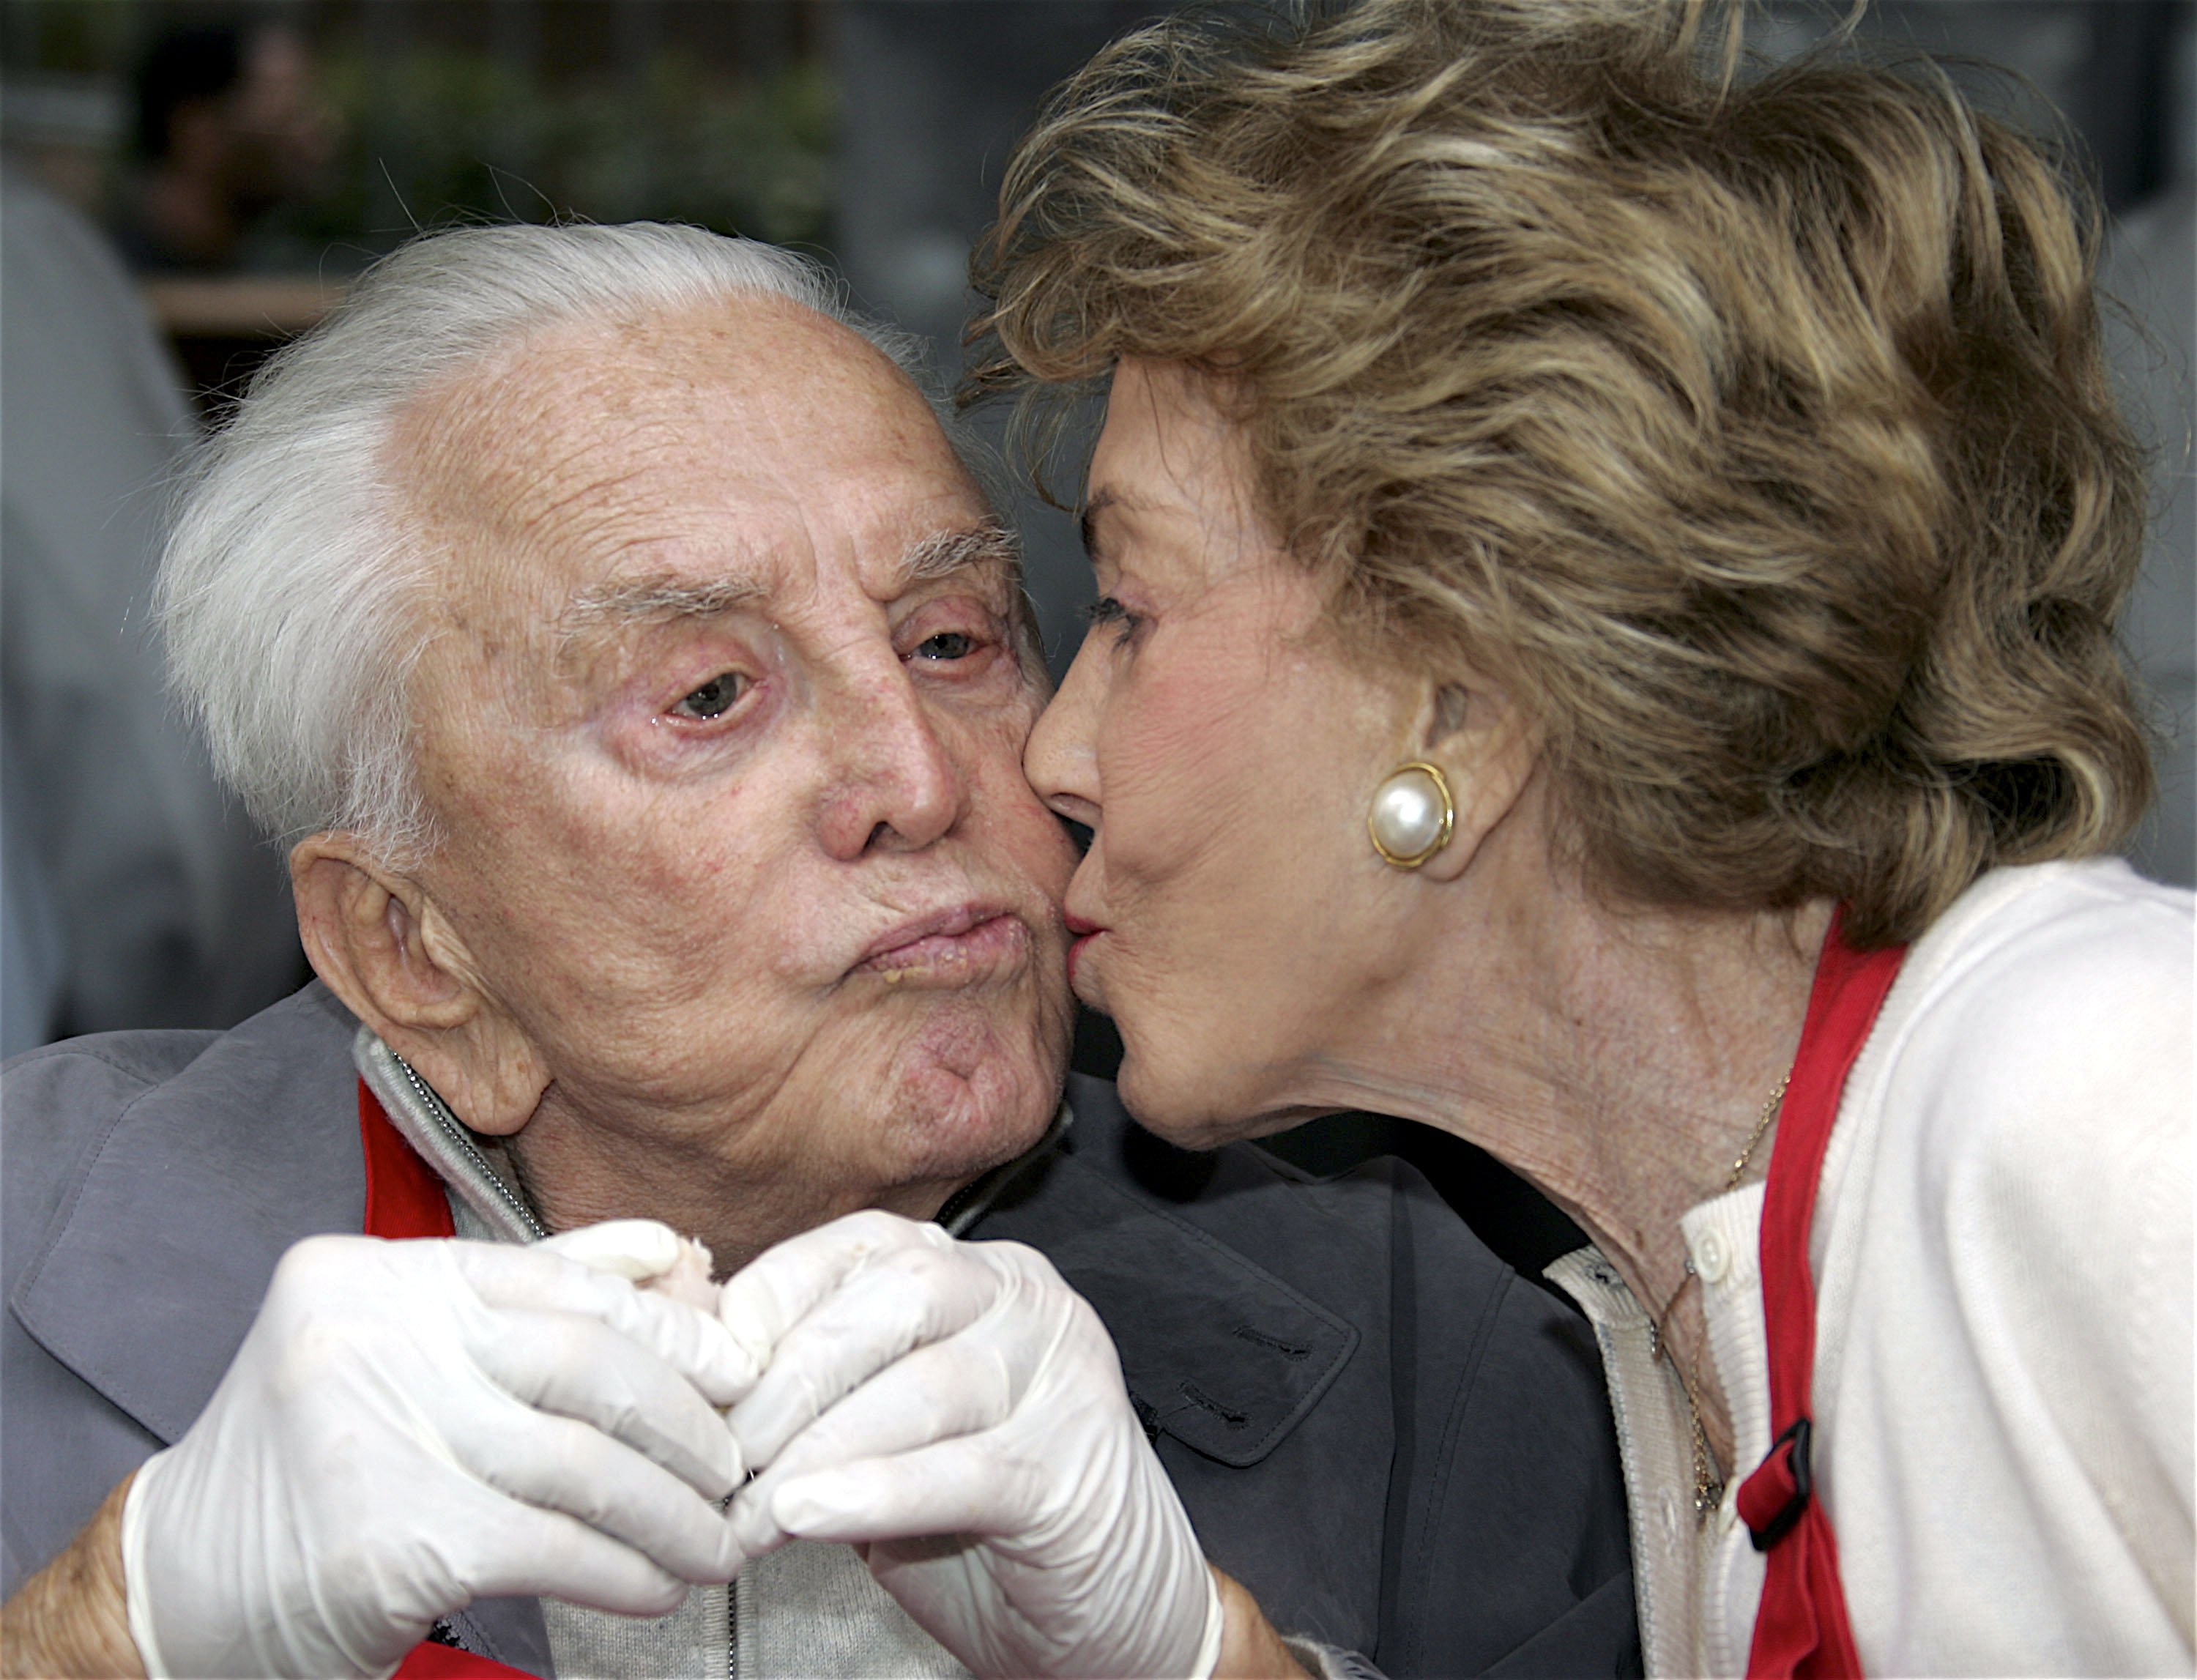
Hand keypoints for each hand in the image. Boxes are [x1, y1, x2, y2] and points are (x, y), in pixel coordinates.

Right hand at [121, 1223, 757, 1678]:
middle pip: (585, 1365)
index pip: (562, 1282)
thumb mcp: (406, 1353)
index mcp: (376, 1274)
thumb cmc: (317, 1467)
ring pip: (582, 1466)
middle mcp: (369, 1337)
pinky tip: (656, 1587)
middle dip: (686, 1422)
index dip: (669, 1327)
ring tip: (715, 1542)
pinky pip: (553, 1548)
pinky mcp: (390, 1543)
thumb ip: (532, 1298)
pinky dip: (624, 1570)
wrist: (176, 1590)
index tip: (738, 1366)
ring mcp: (375, 1437)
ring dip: (672, 1514)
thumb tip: (678, 1263)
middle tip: (737, 1465)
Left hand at [716, 1211, 1223, 1678]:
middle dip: (791, 1375)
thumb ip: (813, 1394)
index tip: (707, 1365)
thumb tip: (692, 1369)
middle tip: (723, 1454)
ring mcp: (1062, 1375)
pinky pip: (964, 1468)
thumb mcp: (879, 1440)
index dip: (774, 1294)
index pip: (862, 1246)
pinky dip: (877, 1492)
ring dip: (820, 1446)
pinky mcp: (1076, 1464)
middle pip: (895, 1299)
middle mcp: (1024, 1301)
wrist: (1113, 1611)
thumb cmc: (980, 1524)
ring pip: (926, 1383)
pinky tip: (813, 1517)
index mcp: (972, 1274)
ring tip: (753, 1507)